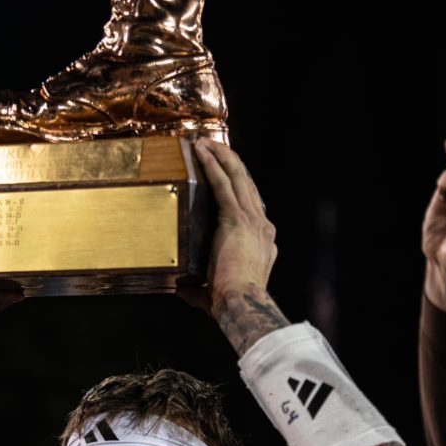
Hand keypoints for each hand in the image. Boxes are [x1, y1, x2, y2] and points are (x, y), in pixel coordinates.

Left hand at [191, 139, 276, 316]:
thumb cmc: (229, 303)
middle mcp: (262, 225)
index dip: (239, 186)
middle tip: (214, 145)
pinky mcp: (237, 218)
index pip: (251, 204)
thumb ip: (198, 287)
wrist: (242, 303)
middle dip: (230, 161)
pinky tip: (202, 151)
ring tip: (205, 141)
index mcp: (261, 240)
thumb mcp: (213, 292)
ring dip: (221, 155)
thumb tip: (182, 288)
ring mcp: (252, 220)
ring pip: (237, 176)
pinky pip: (223, 183)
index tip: (226, 173)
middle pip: (246, 183)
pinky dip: (213, 164)